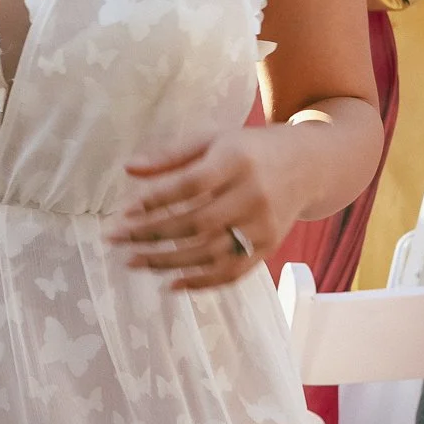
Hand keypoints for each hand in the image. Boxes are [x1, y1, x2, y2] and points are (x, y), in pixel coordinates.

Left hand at [105, 131, 297, 289]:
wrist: (307, 165)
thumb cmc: (247, 150)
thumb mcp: (212, 140)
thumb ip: (171, 155)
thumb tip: (129, 169)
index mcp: (237, 160)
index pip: (191, 184)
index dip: (156, 200)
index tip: (123, 212)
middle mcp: (254, 195)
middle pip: (197, 222)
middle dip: (152, 234)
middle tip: (115, 240)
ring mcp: (263, 225)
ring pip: (211, 252)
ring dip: (168, 262)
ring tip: (132, 262)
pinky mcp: (269, 247)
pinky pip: (233, 271)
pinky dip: (201, 282)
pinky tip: (171, 284)